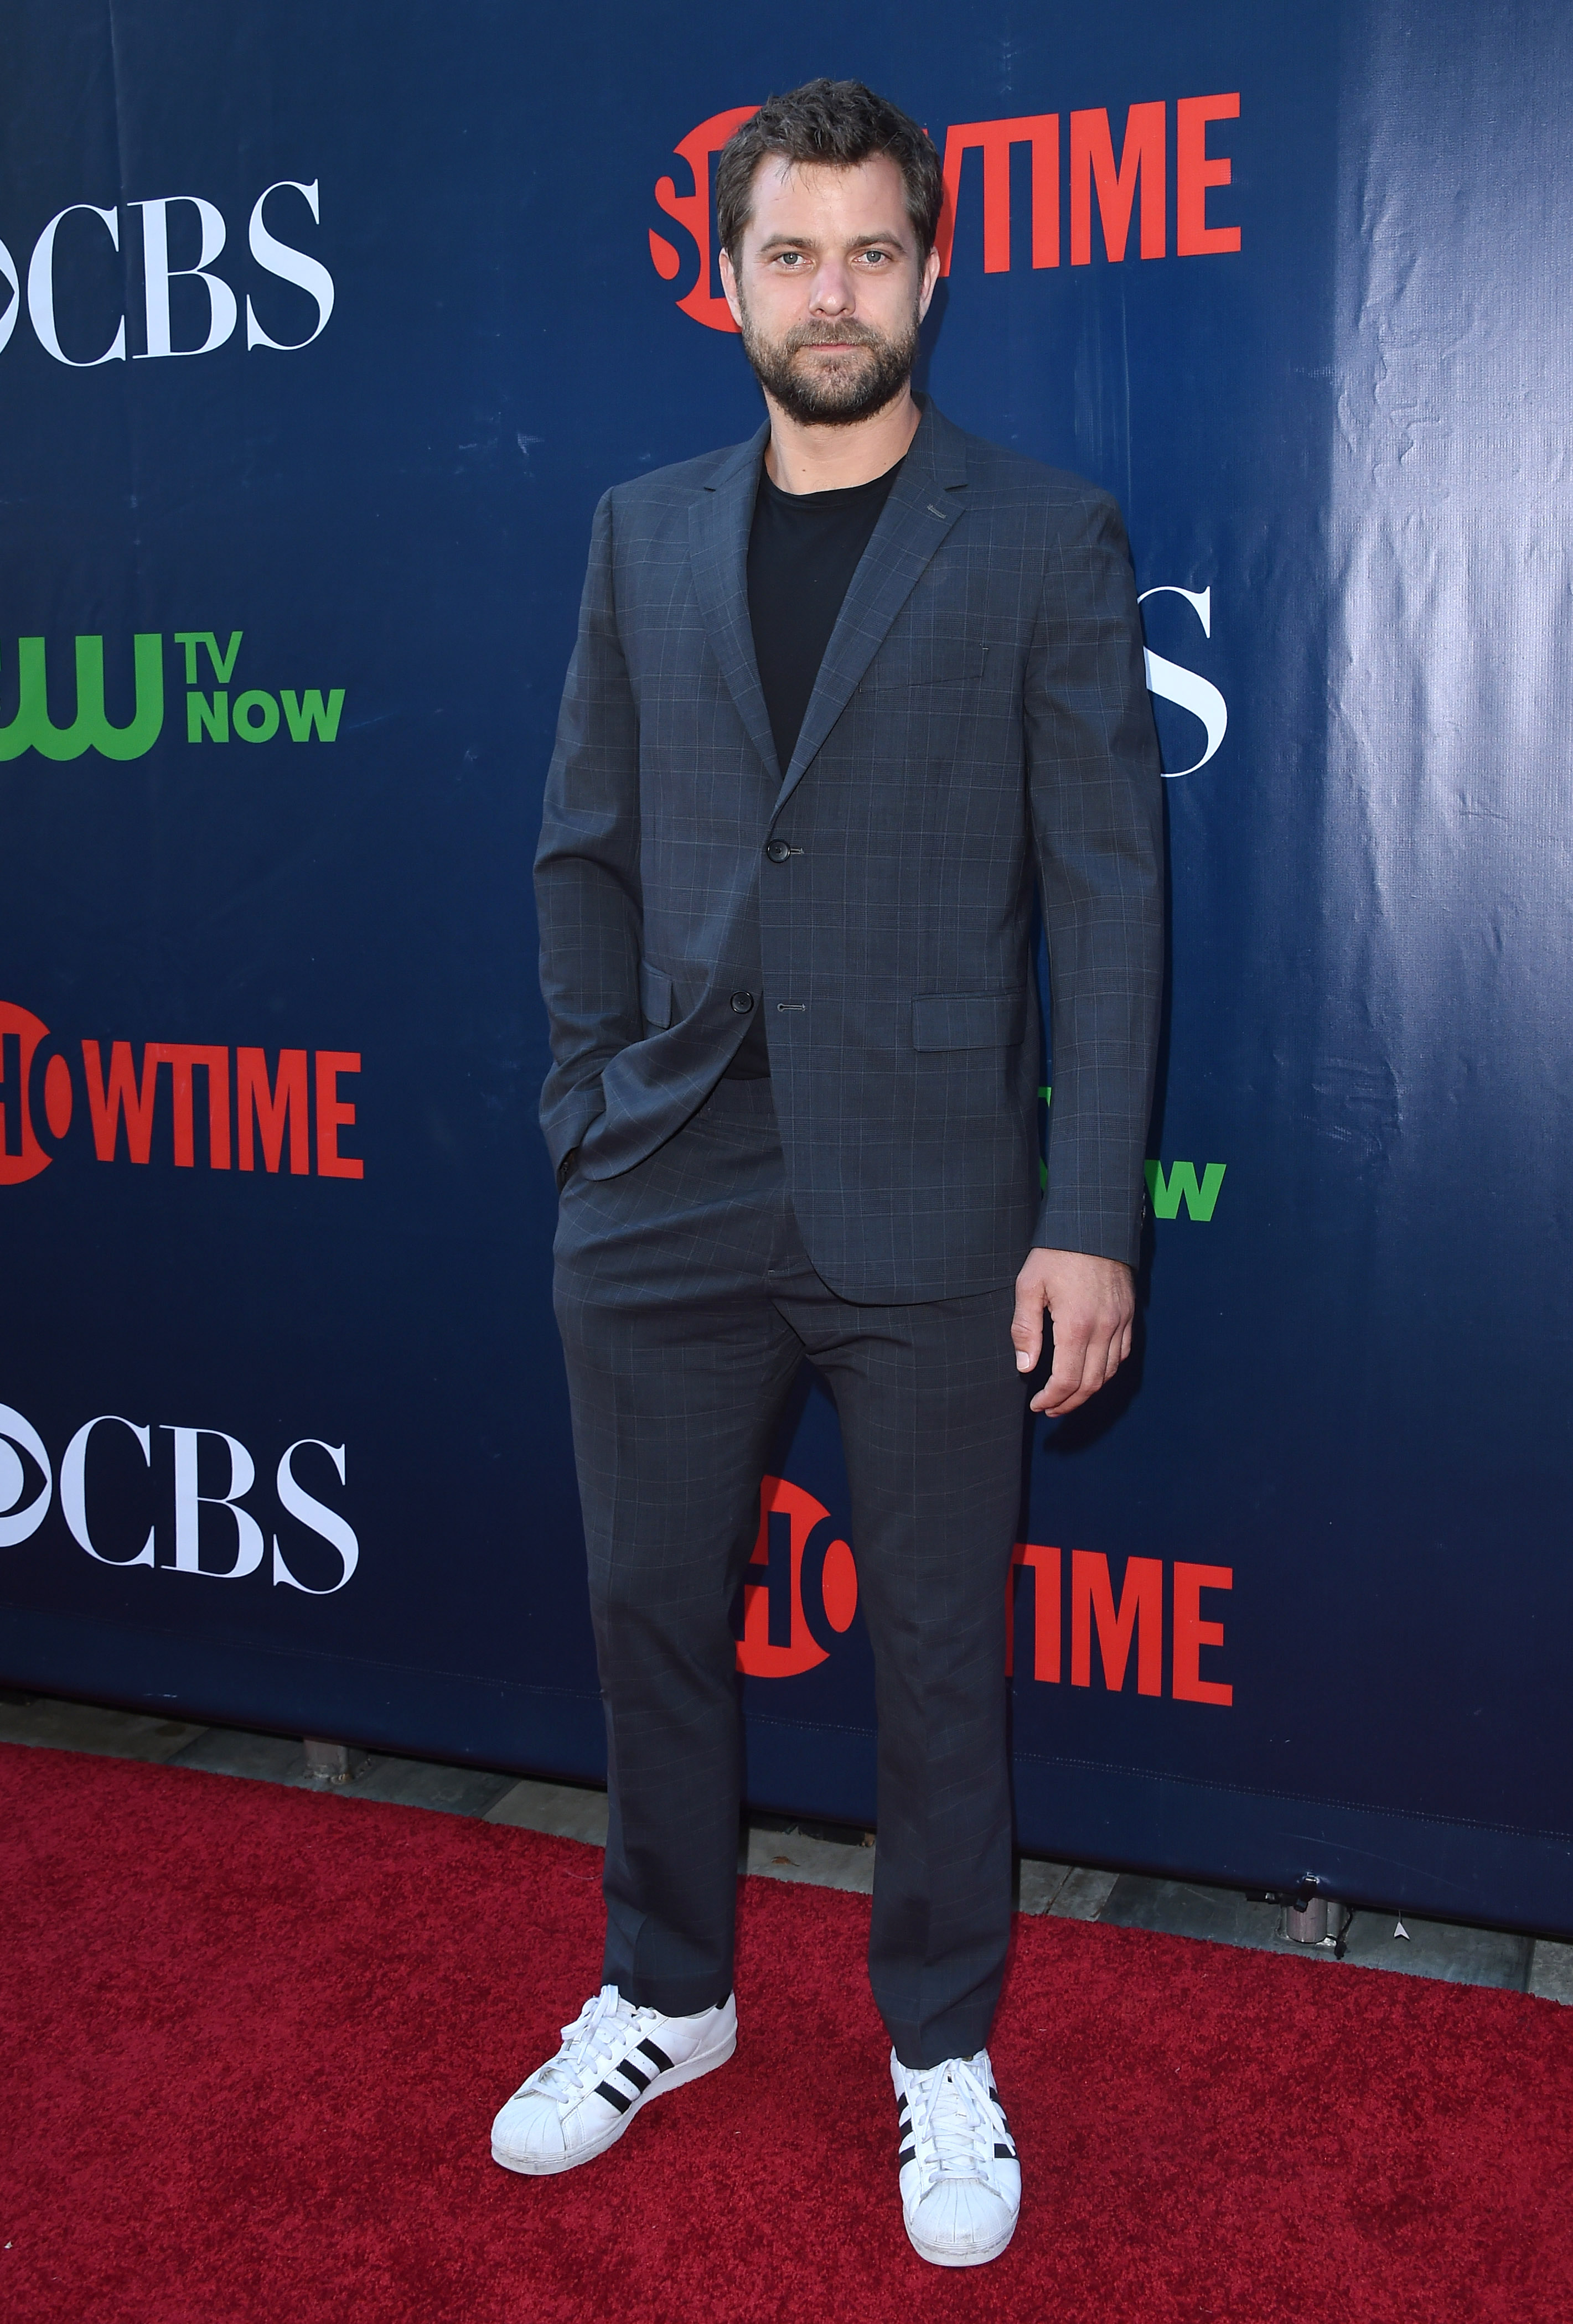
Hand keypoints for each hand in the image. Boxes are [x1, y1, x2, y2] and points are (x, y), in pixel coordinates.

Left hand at [1011, 1248, 1134, 1416]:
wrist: (1094, 1224)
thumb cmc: (1057, 1253)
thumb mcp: (1029, 1286)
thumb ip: (1025, 1329)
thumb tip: (1025, 1367)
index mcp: (1076, 1325)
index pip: (1067, 1380)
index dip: (1051, 1399)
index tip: (1037, 1404)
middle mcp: (1104, 1329)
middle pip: (1091, 1384)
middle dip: (1069, 1403)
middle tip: (1050, 1409)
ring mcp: (1121, 1322)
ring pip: (1110, 1373)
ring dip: (1089, 1391)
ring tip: (1068, 1398)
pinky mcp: (1130, 1314)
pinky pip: (1123, 1354)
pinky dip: (1107, 1371)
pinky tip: (1092, 1373)